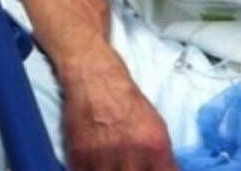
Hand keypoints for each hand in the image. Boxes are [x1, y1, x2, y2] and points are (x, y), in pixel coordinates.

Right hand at [60, 60, 175, 170]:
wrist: (95, 78)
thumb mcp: (156, 127)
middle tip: (128, 168)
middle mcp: (131, 153)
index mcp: (155, 146)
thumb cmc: (128, 103)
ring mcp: (103, 156)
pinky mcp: (79, 155)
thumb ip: (161, 158)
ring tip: (111, 166)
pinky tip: (96, 167)